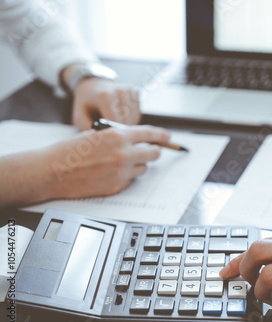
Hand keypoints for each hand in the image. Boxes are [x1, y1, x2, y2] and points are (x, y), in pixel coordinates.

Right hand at [43, 125, 169, 198]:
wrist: (52, 172)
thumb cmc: (69, 151)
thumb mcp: (95, 134)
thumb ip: (117, 135)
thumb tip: (134, 138)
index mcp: (117, 136)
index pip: (149, 134)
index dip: (161, 135)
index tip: (168, 137)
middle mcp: (123, 154)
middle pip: (153, 153)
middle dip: (153, 151)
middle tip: (150, 151)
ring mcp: (121, 172)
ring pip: (143, 168)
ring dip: (137, 164)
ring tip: (120, 162)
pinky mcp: (117, 186)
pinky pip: (130, 180)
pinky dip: (126, 176)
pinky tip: (111, 172)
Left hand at [72, 78, 141, 129]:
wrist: (92, 85)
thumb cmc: (86, 103)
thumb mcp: (79, 116)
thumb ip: (88, 128)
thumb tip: (101, 140)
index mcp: (105, 96)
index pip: (116, 122)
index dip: (112, 132)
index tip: (107, 136)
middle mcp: (120, 91)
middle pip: (127, 121)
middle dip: (119, 129)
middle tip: (109, 130)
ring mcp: (130, 90)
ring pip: (134, 119)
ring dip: (126, 124)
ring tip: (114, 121)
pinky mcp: (136, 92)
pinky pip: (138, 113)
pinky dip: (131, 118)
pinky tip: (120, 115)